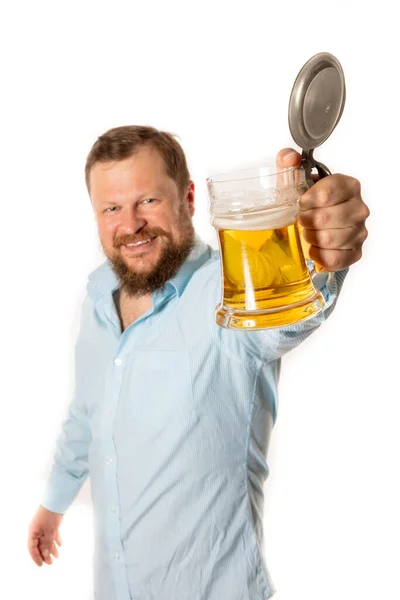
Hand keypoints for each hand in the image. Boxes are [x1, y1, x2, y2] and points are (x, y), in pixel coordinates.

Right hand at [27, 505, 62, 565]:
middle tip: (50, 562)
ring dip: (51, 548)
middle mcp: (37, 530)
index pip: (32, 547)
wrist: (56, 500)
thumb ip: (47, 544)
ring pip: (47, 540)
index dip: (36, 557)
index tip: (41, 564)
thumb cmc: (50, 515)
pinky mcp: (51, 523)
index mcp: (33, 532)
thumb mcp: (49, 532)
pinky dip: (55, 539)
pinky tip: (60, 545)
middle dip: (45, 554)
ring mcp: (44, 526)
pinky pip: (52, 534)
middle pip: (39, 545)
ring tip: (57, 556)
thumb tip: (45, 555)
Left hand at [277, 148, 369, 270]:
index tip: (301, 202)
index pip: (326, 194)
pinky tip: (314, 248)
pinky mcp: (355, 252)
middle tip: (302, 219)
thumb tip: (289, 158)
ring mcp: (359, 231)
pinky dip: (319, 255)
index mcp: (348, 185)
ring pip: (328, 239)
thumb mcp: (295, 180)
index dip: (307, 201)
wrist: (315, 226)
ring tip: (308, 232)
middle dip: (306, 221)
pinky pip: (334, 258)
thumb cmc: (307, 203)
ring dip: (311, 237)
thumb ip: (289, 162)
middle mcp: (359, 208)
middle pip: (324, 219)